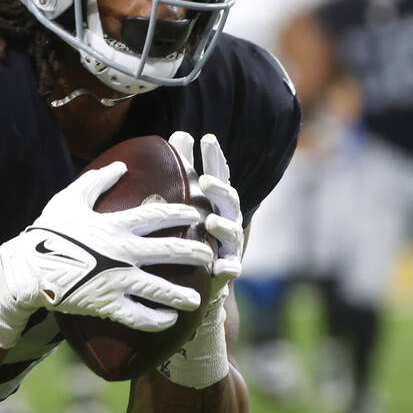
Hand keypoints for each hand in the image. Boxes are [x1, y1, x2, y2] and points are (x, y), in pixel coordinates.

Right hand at [0, 162, 214, 348]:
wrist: (27, 269)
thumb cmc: (48, 231)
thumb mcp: (70, 198)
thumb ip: (98, 180)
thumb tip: (121, 165)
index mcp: (116, 225)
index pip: (160, 216)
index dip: (183, 215)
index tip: (199, 215)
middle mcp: (122, 252)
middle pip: (169, 252)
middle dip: (195, 254)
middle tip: (209, 256)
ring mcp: (116, 281)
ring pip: (160, 289)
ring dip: (182, 294)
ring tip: (197, 298)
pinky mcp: (107, 304)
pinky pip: (139, 316)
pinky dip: (157, 319)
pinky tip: (170, 319)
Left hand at [167, 131, 242, 290]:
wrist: (201, 280)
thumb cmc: (195, 231)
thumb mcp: (189, 200)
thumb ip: (185, 169)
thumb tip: (180, 132)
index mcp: (216, 202)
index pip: (218, 175)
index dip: (215, 158)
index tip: (206, 138)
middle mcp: (227, 220)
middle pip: (229, 201)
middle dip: (220, 189)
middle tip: (206, 180)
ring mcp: (230, 245)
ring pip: (233, 233)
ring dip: (224, 226)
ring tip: (211, 221)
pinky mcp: (226, 270)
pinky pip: (230, 269)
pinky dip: (227, 267)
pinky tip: (219, 266)